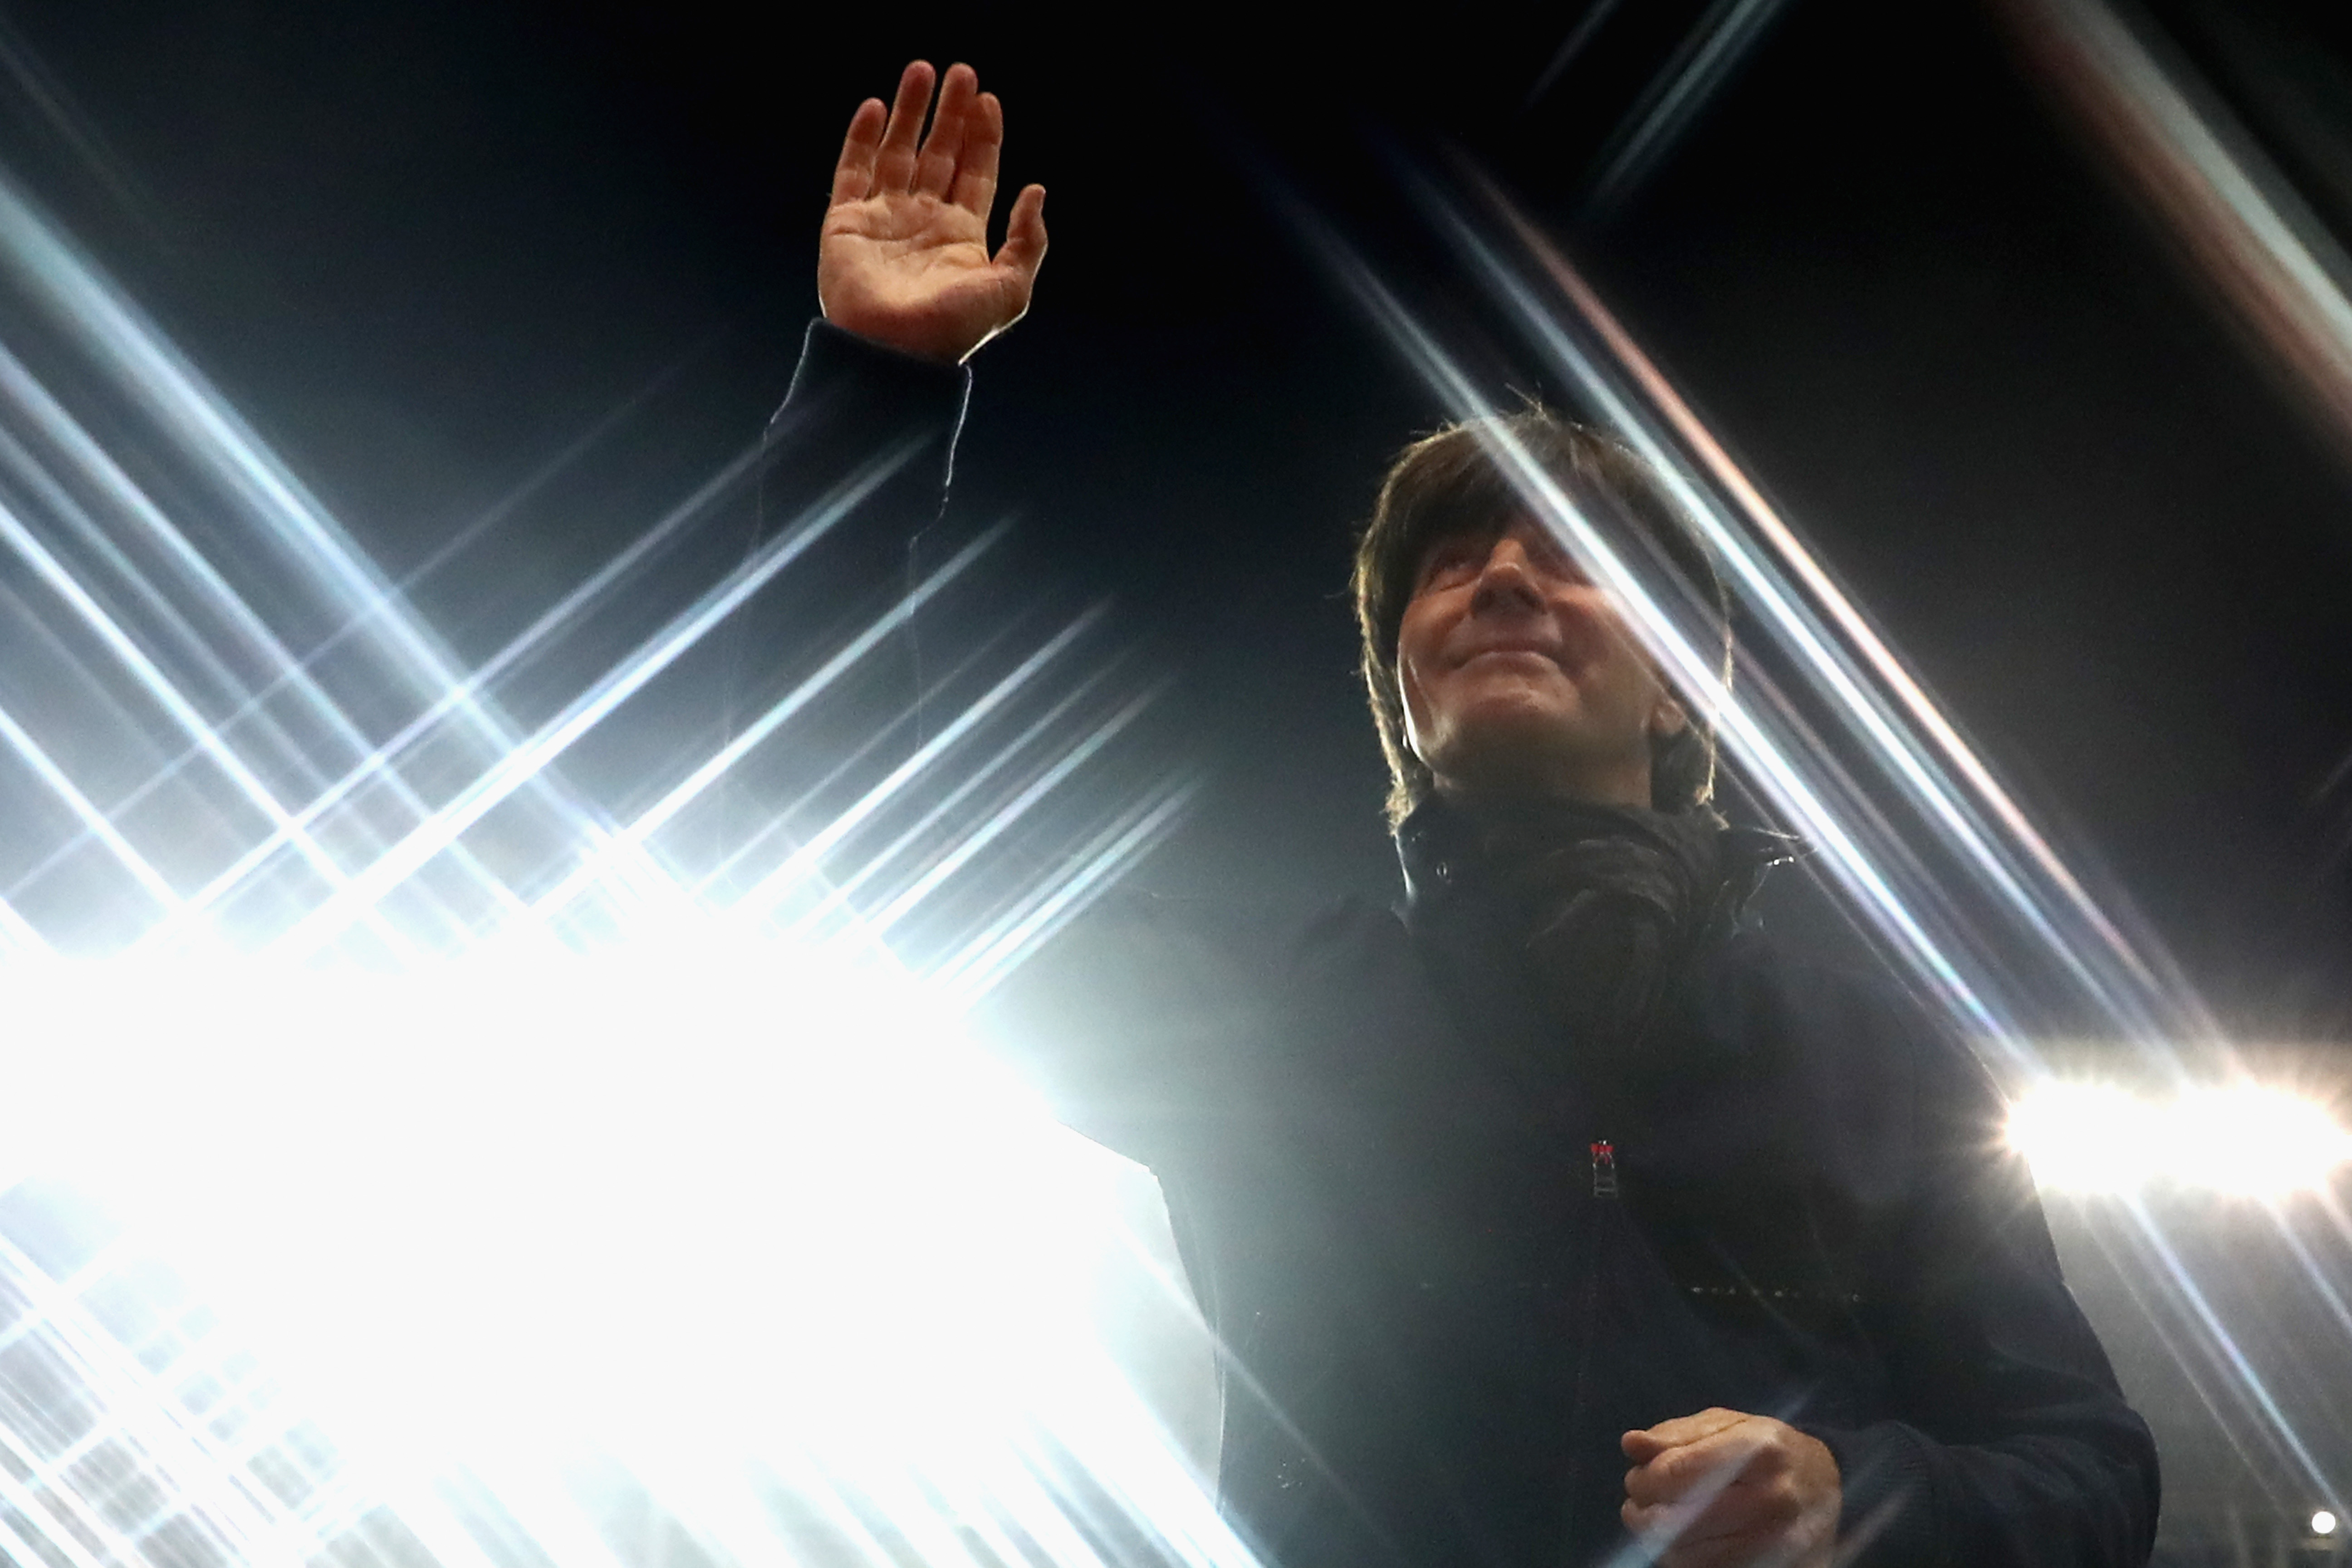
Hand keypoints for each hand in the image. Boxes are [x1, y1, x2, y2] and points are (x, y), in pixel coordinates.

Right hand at [819, 60, 1047, 363]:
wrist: (894, 354)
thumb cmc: (952, 330)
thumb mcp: (1009, 290)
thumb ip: (1028, 242)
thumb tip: (1037, 190)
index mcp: (962, 236)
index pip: (976, 172)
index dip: (984, 136)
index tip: (989, 100)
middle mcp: (924, 221)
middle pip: (940, 153)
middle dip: (951, 113)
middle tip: (961, 72)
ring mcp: (885, 219)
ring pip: (898, 152)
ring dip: (910, 111)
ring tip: (922, 71)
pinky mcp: (847, 222)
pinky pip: (853, 170)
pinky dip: (863, 138)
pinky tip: (876, 106)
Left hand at [1621, 1408, 1840, 1567]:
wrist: (1827, 1488)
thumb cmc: (1771, 1450)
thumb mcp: (1730, 1425)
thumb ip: (1678, 1434)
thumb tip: (1630, 1443)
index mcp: (1761, 1451)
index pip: (1677, 1473)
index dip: (1644, 1480)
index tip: (1637, 1480)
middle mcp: (1774, 1499)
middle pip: (1677, 1520)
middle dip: (1643, 1514)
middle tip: (1638, 1506)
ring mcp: (1778, 1543)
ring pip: (1688, 1556)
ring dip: (1656, 1542)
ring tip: (1653, 1524)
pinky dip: (1682, 1562)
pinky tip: (1679, 1546)